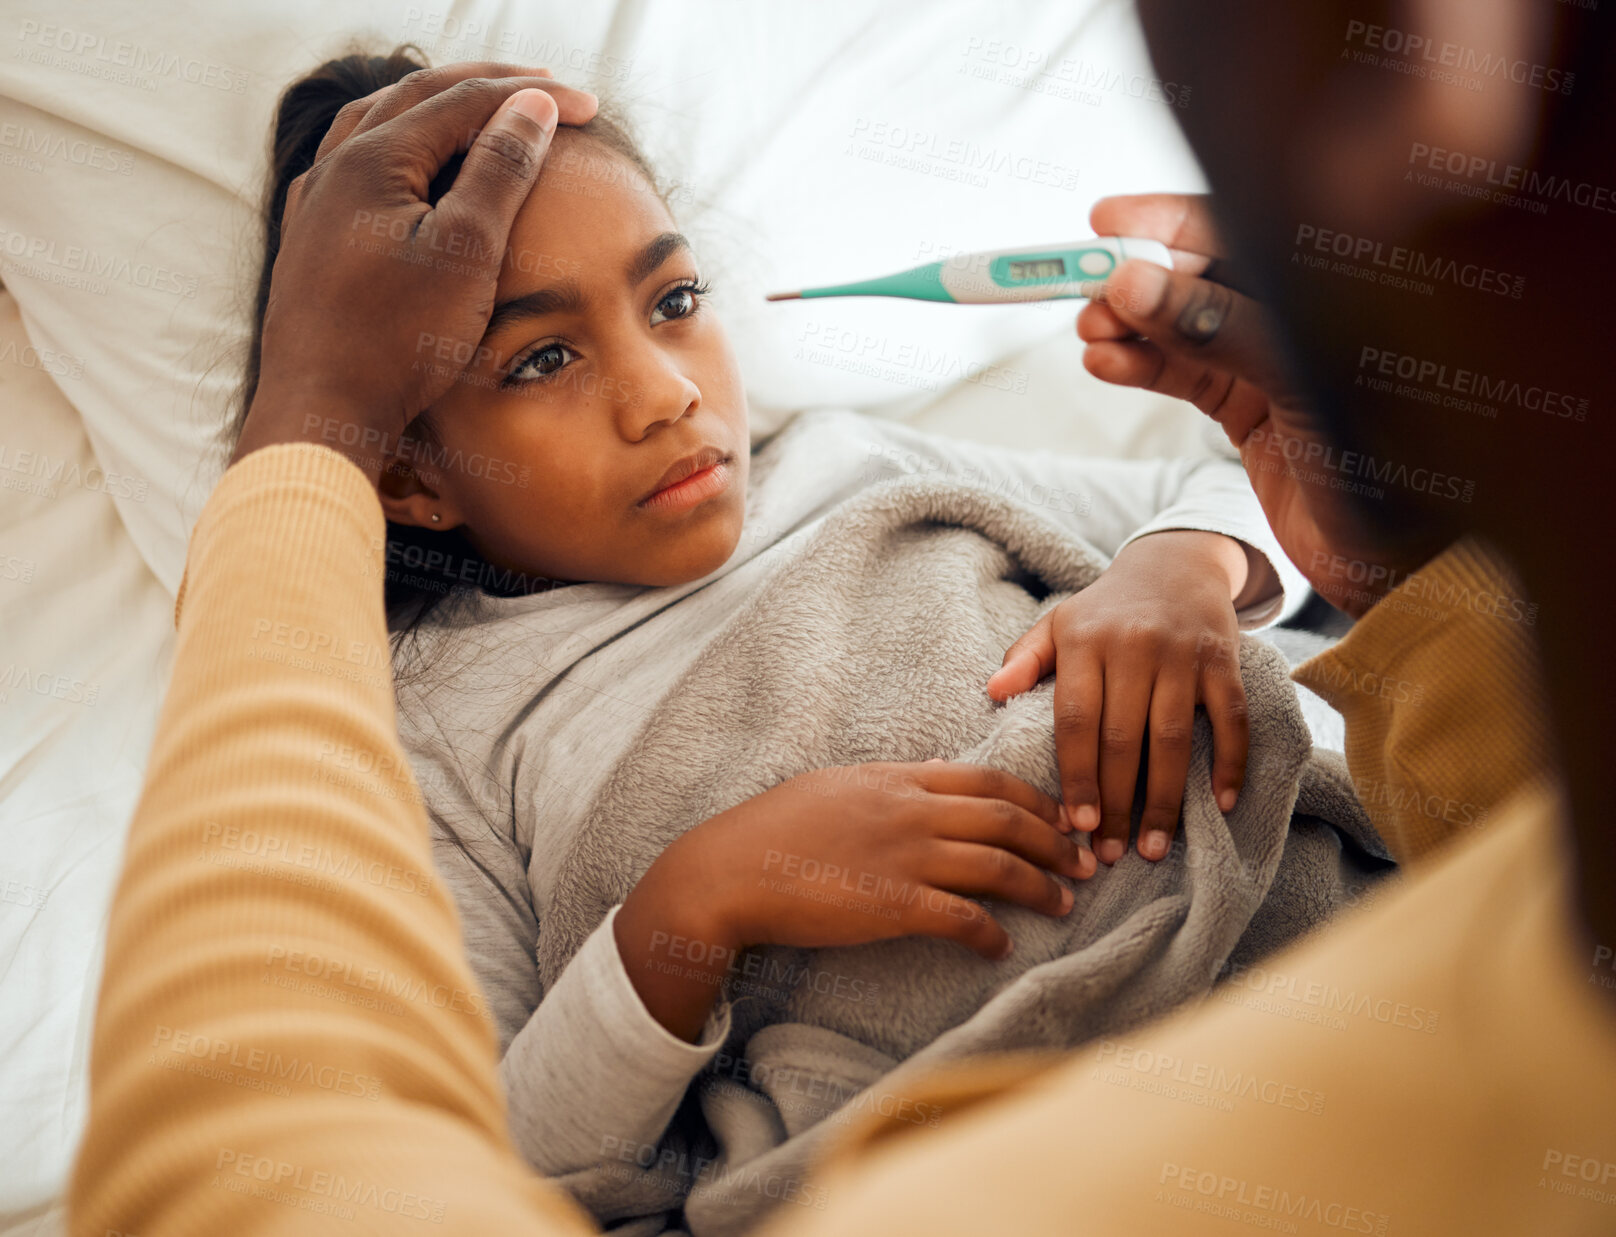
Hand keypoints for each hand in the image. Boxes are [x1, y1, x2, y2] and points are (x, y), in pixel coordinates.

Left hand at [233, 63, 598, 479]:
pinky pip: (361, 165)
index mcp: (371, 159)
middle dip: (487, 88)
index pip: (464, 101)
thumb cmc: (396, 340)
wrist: (322, 411)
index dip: (531, 97)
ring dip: (440, 110)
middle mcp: (335, 167)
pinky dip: (406, 148)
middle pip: (419, 98)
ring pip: (382, 126)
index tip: (588, 106)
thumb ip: (500, 171)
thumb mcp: (467, 251)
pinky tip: (418, 169)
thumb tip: (531, 107)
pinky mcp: (313, 240)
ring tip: (485, 110)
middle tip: (546, 88)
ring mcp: (317, 203)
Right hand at [613, 761, 1093, 1039]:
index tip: (1062, 817)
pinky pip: (963, 918)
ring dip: (1040, 885)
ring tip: (1065, 902)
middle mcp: (908, 811)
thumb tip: (938, 776)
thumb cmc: (772, 830)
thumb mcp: (835, 785)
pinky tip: (1003, 946)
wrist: (728, 872)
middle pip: (1005, 817)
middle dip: (1054, 839)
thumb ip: (891, 782)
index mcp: (895, 778)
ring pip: (997, 865)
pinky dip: (992, 932)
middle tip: (1084, 860)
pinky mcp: (892, 906)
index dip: (1035, 798)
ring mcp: (903, 857)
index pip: (985, 779)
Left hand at [987, 530, 1250, 864]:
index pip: (1076, 719)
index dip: (1076, 775)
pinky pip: (1230, 718)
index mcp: (1083, 641)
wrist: (1174, 564)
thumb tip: (991, 692)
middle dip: (1117, 803)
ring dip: (1165, 799)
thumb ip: (1024, 658)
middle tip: (1111, 853)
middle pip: (1123, 739)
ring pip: (1173, 738)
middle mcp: (1132, 646)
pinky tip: (1219, 804)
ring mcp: (1181, 653)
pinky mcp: (1223, 659)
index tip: (1076, 824)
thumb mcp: (1057, 623)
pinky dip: (1228, 763)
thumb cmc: (1105, 609)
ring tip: (1153, 848)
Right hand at [1077, 193, 1419, 617]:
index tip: (1109, 221)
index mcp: (1344, 285)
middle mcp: (1310, 315)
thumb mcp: (1301, 382)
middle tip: (1085, 288)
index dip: (1175, 222)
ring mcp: (1280, 363)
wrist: (1407, 567)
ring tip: (1088, 332)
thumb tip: (1131, 284)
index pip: (1250, 226)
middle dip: (1141, 278)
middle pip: (1209, 272)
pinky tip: (1103, 362)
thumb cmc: (1388, 466)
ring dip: (1131, 326)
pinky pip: (1186, 375)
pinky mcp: (1256, 410)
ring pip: (1188, 325)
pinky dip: (1142, 368)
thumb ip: (1217, 328)